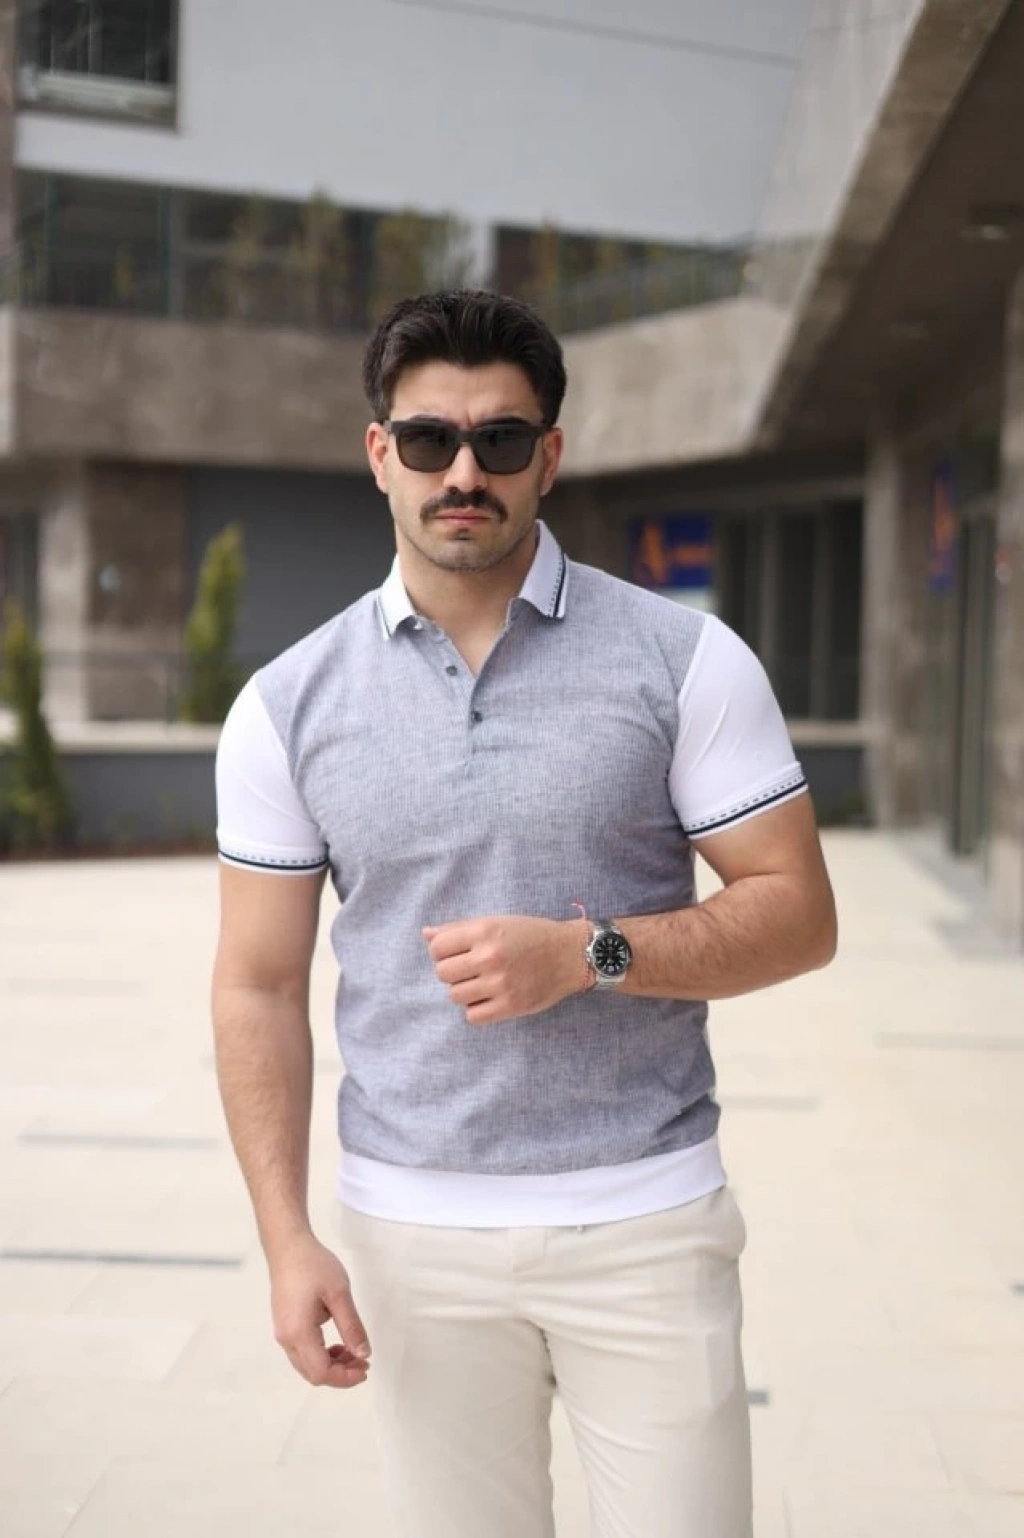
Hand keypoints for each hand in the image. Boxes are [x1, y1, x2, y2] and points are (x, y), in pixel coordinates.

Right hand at [269, 1232, 370, 1388]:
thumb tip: (363, 1354)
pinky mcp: (284, 1326)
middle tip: (364, 1362)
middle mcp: (286, 1338)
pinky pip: (302, 1352)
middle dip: (340, 1374)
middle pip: (313, 1373)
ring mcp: (283, 1333)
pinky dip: (321, 1355)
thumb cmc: (313, 1265)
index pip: (321, 1372)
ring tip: (353, 1352)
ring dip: (331, 1365)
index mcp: (298, 1332)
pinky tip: (337, 1344)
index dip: (345, 1378)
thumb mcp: (339, 1294)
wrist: (288, 1246)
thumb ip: (352, 1327)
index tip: (366, 1369)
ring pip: (307, 1365)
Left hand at [423, 915, 586, 1025]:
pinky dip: (477, 1010)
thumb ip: (459, 929)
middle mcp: (490, 956)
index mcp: (484, 931)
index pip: (436, 948)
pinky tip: (490, 999)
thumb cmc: (531, 935)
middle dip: (453, 972)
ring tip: (482, 984)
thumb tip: (426, 934)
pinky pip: (473, 1016)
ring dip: (464, 991)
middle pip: (442, 973)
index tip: (457, 953)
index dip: (442, 951)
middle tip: (471, 969)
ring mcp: (500, 983)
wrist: (569, 954)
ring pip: (455, 996)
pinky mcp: (510, 1006)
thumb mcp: (496, 922)